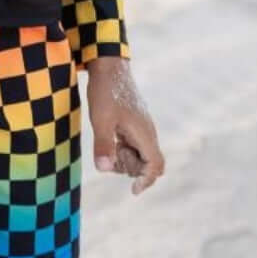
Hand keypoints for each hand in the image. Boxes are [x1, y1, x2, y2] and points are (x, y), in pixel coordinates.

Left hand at [85, 57, 164, 194]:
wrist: (109, 67)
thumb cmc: (105, 92)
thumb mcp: (100, 120)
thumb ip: (103, 145)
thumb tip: (104, 170)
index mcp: (144, 133)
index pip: (156, 165)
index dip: (147, 180)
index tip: (132, 190)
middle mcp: (147, 132)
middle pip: (148, 164)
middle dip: (131, 168)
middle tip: (112, 152)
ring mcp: (142, 128)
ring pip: (140, 156)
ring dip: (125, 159)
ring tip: (109, 141)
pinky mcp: (134, 124)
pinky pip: (133, 146)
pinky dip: (122, 149)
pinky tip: (110, 136)